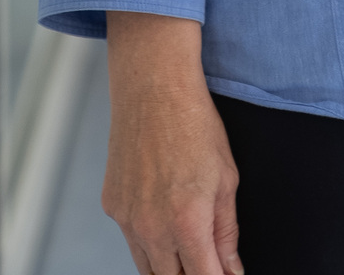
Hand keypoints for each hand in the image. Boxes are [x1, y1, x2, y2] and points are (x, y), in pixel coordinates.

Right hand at [103, 13, 242, 274]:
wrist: (154, 87)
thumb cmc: (194, 123)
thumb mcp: (227, 177)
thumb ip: (227, 232)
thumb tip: (231, 269)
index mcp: (187, 221)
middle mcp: (152, 228)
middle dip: (192, 274)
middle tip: (208, 260)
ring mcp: (127, 219)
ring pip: (147, 267)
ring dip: (169, 265)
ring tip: (188, 242)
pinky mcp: (112, 207)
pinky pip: (131, 239)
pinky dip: (149, 240)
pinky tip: (163, 215)